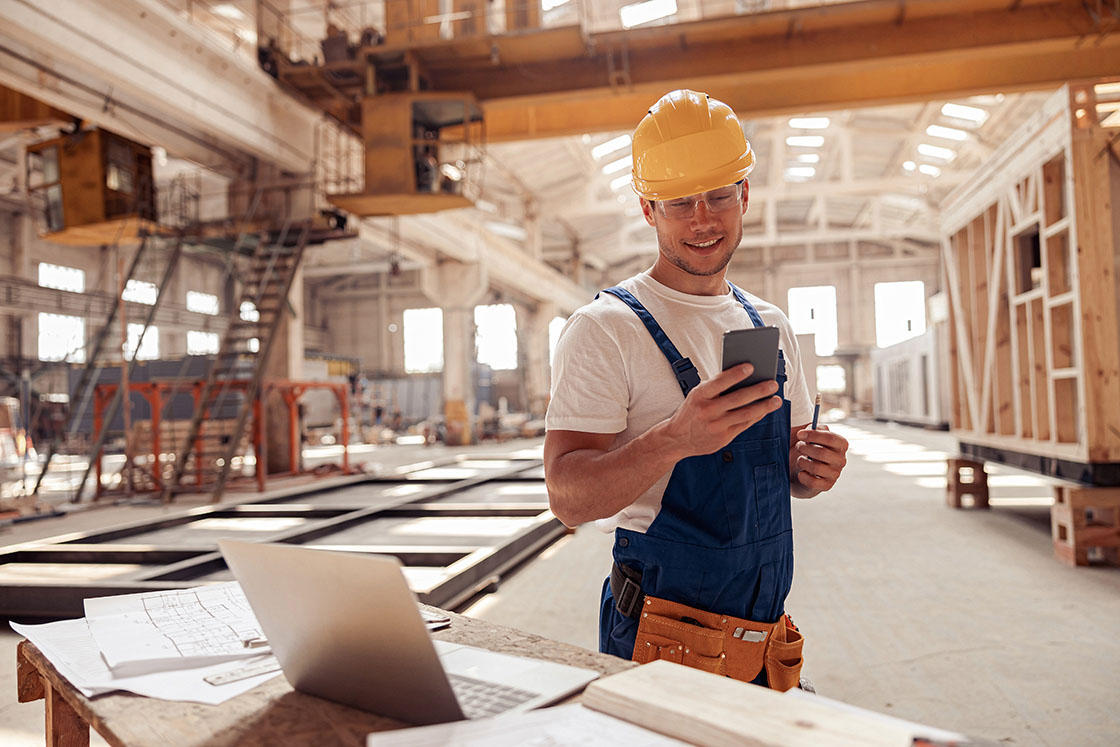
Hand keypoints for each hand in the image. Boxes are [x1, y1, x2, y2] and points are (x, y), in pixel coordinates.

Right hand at [662, 364, 782, 458]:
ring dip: (764, 406)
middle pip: (738, 398)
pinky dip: (756, 416)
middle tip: (773, 384)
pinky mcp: (723, 438)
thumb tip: (744, 378)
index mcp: (699, 395)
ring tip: (776, 400)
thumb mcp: (697, 396)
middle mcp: (707, 411)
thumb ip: (716, 388)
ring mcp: (716, 425)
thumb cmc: (691, 412)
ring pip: (745, 414)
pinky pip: (744, 425)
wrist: (676, 439)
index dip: (736, 374)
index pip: (720, 382)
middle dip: (758, 390)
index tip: (751, 366)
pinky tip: (764, 410)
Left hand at [792, 425, 847, 495]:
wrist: (799, 469)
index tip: (800, 434)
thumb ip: (813, 428)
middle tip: (798, 446)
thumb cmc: (806, 448)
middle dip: (805, 448)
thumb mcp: (810, 435)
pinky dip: (803, 476)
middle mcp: (841, 459)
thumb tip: (812, 427)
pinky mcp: (826, 486)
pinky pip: (813, 482)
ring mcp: (835, 474)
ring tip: (800, 459)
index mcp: (840, 444)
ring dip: (802, 462)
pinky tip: (801, 472)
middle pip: (822, 453)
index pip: (831, 438)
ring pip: (816, 468)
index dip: (814, 435)